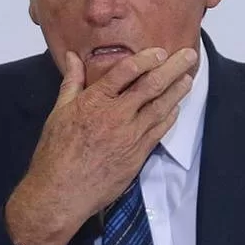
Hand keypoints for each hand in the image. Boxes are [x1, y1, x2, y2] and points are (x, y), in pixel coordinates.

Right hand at [5, 47, 196, 244]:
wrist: (62, 192)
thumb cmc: (56, 152)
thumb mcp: (59, 112)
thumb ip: (72, 82)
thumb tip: (73, 57)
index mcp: (95, 101)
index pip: (126, 71)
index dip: (146, 58)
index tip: (159, 51)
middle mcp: (117, 116)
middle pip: (151, 86)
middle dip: (172, 68)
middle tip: (189, 55)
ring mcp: (130, 136)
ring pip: (161, 107)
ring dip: (177, 91)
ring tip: (189, 78)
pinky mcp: (138, 155)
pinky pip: (159, 131)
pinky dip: (170, 117)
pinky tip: (176, 108)